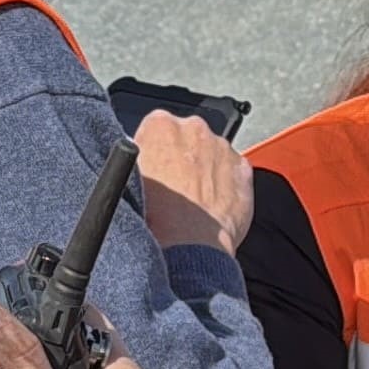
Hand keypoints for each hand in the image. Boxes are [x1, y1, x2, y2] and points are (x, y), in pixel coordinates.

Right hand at [130, 112, 253, 253]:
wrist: (188, 243)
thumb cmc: (157, 217)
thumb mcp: (126, 180)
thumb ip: (136, 160)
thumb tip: (140, 161)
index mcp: (160, 125)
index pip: (156, 128)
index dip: (154, 151)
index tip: (155, 168)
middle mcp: (193, 128)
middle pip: (187, 137)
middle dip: (182, 157)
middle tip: (175, 188)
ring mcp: (221, 147)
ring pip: (212, 153)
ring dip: (205, 170)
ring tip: (195, 201)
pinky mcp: (242, 168)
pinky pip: (234, 170)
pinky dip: (226, 183)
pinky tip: (214, 204)